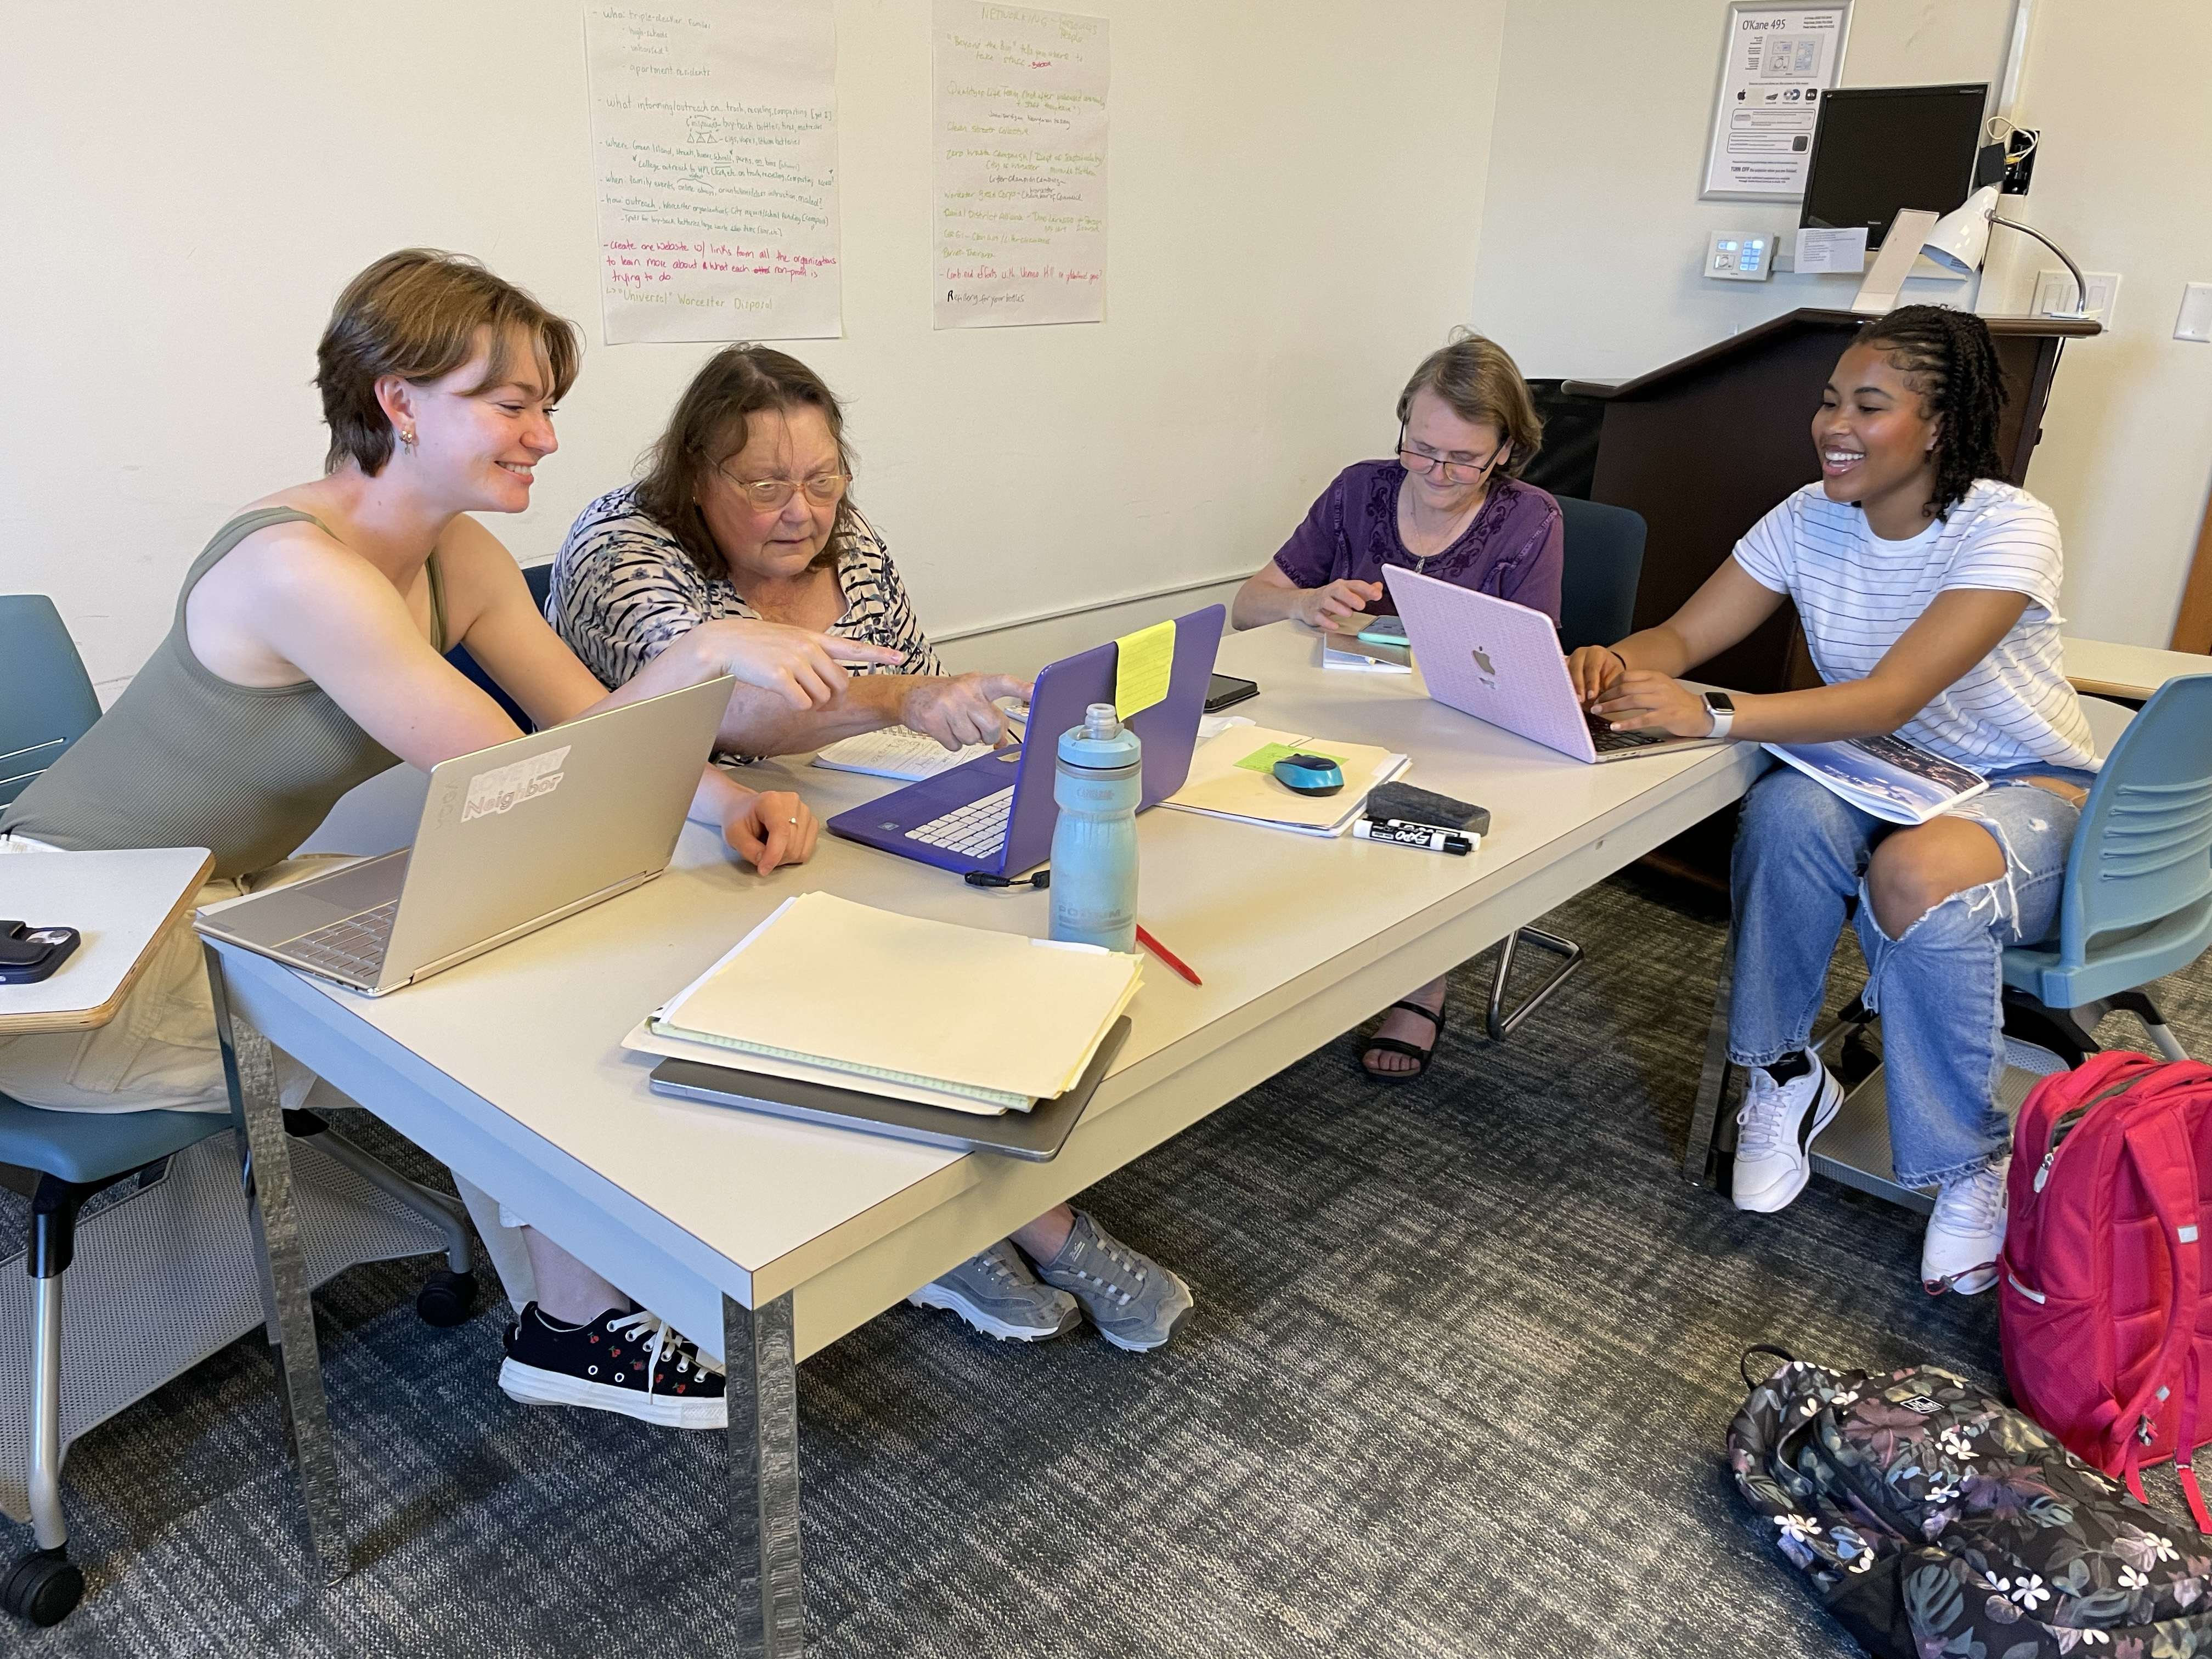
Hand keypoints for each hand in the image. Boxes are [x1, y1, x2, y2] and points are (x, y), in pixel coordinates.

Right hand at [689, 619, 904, 711]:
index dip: (878, 653)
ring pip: (822, 697)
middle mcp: (808, 646)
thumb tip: (829, 677)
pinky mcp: (781, 676)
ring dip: (810, 702)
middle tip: (812, 696)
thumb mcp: (786, 640)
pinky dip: (795, 706)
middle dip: (830, 697)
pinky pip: (803, 704)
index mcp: (812, 638)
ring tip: (788, 690)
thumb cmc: (752, 645)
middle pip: (840, 683)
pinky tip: (780, 695)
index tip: (900, 657)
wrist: (722, 643)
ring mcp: (795, 660)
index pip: (852, 646)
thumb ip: (811, 653)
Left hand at [721, 788, 818, 873]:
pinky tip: (782, 846)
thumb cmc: (740, 818)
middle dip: (775, 857)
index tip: (763, 870)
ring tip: (770, 847)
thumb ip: (747, 848)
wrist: (747, 809)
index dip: (774, 853)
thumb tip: (764, 862)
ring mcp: (805, 812)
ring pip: (800, 850)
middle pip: (791, 845)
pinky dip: (793, 856)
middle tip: (760, 853)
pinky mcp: (812, 823)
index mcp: (771, 800)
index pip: (781, 831)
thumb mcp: (734, 834)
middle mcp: (793, 803)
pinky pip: (807, 851)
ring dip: (783, 858)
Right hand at [901, 672, 1033, 748]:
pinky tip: (944, 728)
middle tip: (976, 727)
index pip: (1003, 683)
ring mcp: (947, 705)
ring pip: (972, 739)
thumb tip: (1004, 740)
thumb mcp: (971, 696)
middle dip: (987, 733)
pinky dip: (951, 742)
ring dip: (966, 737)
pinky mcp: (933, 720)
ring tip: (955, 723)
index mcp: (978, 682)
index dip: (1021, 688)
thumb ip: (991, 713)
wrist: (910, 694)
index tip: (1035, 692)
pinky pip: (954, 745)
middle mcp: (964, 691)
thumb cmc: (946, 695)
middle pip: (991, 725)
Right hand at [1294, 580, 1384, 631]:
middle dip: (1351, 597)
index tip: (1377, 594)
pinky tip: (1335, 626)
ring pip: (1328, 602)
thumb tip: (1378, 587)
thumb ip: (1364, 591)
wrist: (1305, 602)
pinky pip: (1319, 617)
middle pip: (1340, 591)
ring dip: (1339, 608)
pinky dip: (1327, 622)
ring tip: (1349, 614)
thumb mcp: (1348, 593)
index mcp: (1341, 586)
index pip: (1355, 585)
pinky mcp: (1313, 613)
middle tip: (1361, 605)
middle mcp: (1330, 591)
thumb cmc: (1330, 598)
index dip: (1367, 589)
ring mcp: (1321, 601)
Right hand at [1566, 644, 1627, 705]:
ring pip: (1565, 672)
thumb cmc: (1611, 675)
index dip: (1591, 682)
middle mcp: (1581, 653)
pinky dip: (1562, 687)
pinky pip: (1559, 676)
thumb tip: (1600, 703)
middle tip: (1580, 701)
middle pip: (1576, 668)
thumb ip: (1609, 689)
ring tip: (1571, 701)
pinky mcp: (1563, 667)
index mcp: (1597, 653)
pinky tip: (1564, 698)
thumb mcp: (1615, 679)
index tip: (1591, 696)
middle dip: (1578, 686)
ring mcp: (1569, 659)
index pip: (1592, 667)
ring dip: (1568, 687)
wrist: (1605, 668)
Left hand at [1588, 669, 1714, 736]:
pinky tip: (1615, 726)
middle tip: (1594, 704)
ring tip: (1599, 712)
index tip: (1599, 693)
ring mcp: (1663, 700)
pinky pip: (1643, 718)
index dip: (1609, 684)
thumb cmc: (1678, 702)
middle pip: (1626, 687)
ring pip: (1632, 700)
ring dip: (1612, 706)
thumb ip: (1642, 687)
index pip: (1626, 676)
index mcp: (1655, 677)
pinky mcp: (1667, 715)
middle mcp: (1658, 685)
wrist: (1701, 713)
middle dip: (1607, 696)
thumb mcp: (1660, 688)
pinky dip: (1627, 723)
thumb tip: (1617, 692)